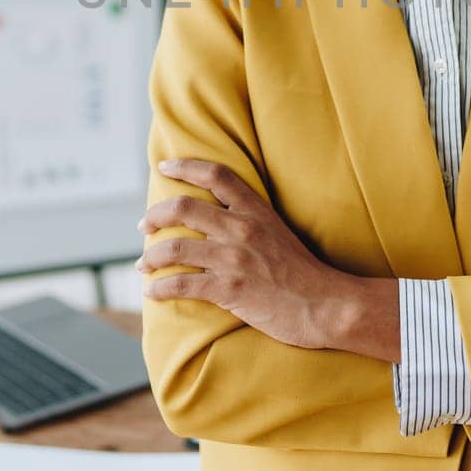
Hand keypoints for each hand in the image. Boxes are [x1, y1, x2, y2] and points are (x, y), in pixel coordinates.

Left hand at [137, 157, 357, 350]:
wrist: (326, 305)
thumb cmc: (304, 273)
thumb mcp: (280, 232)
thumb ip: (252, 222)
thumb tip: (220, 219)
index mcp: (256, 211)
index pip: (216, 174)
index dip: (186, 166)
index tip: (165, 166)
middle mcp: (242, 228)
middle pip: (183, 207)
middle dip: (155, 215)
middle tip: (144, 225)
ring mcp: (234, 258)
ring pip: (174, 247)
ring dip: (151, 257)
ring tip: (143, 265)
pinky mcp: (229, 288)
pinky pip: (182, 283)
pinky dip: (160, 288)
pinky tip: (152, 292)